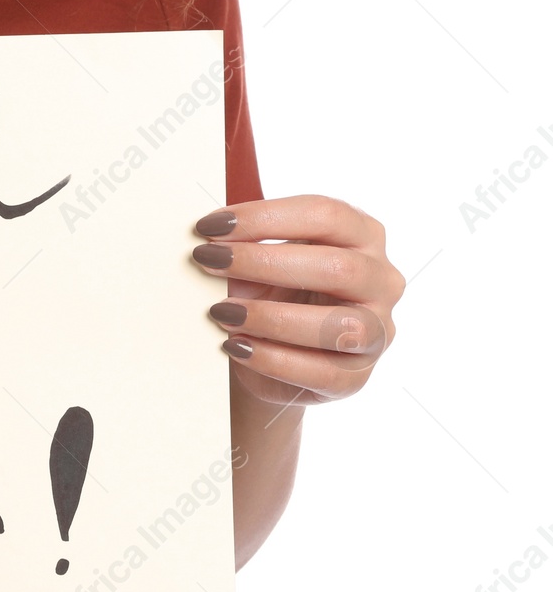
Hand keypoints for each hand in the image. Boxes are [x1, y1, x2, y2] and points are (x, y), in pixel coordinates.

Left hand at [190, 194, 403, 407]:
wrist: (265, 354)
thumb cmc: (268, 291)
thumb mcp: (259, 260)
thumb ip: (244, 243)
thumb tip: (211, 236)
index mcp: (362, 235)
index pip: (326, 215)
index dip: (265, 217)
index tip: (211, 227)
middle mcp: (381, 281)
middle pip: (338, 267)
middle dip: (264, 262)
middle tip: (209, 261)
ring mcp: (378, 332)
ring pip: (340, 326)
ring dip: (272, 317)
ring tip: (222, 312)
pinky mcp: (357, 377)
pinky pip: (323, 371)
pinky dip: (273, 359)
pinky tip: (237, 346)